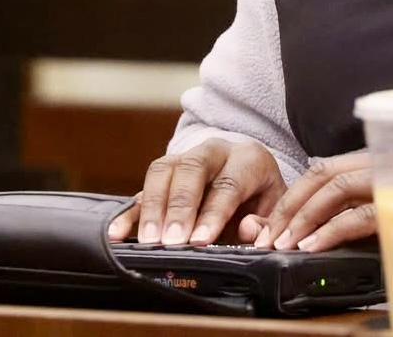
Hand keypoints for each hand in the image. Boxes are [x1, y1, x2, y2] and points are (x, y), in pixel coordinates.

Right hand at [106, 137, 286, 247]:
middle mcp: (213, 152)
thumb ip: (265, 221)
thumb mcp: (275, 206)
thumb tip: (246, 228)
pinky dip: (129, 211)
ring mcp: (184, 159)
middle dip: (179, 207)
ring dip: (152, 207)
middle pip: (191, 170)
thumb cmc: (261, 195)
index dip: (213, 213)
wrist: (247, 171)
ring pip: (162, 171)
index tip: (200, 241)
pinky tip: (118, 232)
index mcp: (247, 159)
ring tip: (148, 240)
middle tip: (171, 241)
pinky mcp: (163, 175)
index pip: (228, 183)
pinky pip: (142, 188)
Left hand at [260, 151, 376, 251]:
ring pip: (337, 188)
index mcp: (371, 167)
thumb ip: (339, 220)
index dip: (290, 197)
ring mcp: (391, 184)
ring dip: (304, 218)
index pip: (322, 171)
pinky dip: (331, 231)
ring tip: (284, 245)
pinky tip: (313, 246)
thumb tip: (297, 234)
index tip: (267, 229)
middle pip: (324, 175)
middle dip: (289, 207)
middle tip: (267, 239)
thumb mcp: (370, 219)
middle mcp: (380, 167)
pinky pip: (360, 215)